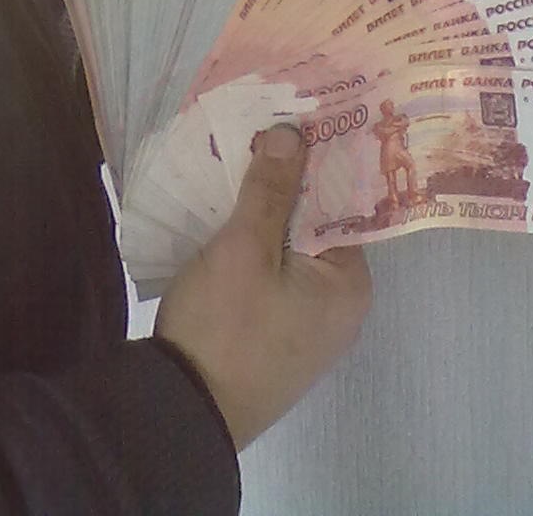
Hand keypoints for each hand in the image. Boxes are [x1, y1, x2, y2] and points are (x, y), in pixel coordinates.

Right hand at [154, 123, 371, 449]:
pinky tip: (227, 219)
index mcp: (349, 285)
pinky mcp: (276, 337)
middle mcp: (341, 308)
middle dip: (287, 183)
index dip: (317, 159)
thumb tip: (293, 133)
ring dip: (266, 214)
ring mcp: (308, 327)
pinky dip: (256, 247)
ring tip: (238, 164)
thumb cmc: (225, 326)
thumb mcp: (244, 248)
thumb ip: (271, 188)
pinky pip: (274, 276)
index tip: (292, 117)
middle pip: (318, 225)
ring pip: (291, 250)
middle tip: (258, 131)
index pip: (344, 203)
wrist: (182, 414)